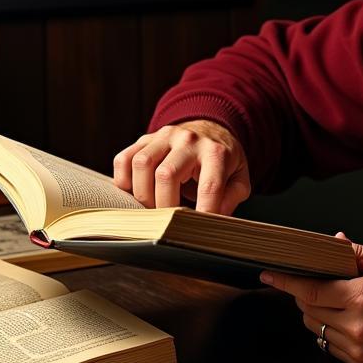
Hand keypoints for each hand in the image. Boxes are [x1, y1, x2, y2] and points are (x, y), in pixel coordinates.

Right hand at [113, 121, 250, 213]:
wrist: (210, 129)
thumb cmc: (223, 160)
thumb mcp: (239, 176)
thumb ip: (232, 197)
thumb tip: (213, 216)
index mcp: (216, 152)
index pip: (209, 186)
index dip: (203, 212)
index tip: (197, 232)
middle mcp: (188, 141)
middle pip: (166, 175)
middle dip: (164, 206)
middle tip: (168, 222)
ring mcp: (164, 137)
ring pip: (141, 164)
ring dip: (142, 194)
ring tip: (153, 208)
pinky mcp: (145, 139)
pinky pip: (123, 159)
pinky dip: (123, 181)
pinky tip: (136, 192)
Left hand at [260, 236, 362, 362]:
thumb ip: (359, 253)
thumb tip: (333, 242)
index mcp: (362, 297)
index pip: (310, 290)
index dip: (286, 281)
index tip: (268, 273)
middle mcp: (357, 326)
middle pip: (308, 310)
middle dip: (306, 294)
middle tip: (317, 282)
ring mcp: (359, 349)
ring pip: (315, 329)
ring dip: (317, 313)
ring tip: (340, 301)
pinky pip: (329, 346)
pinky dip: (330, 331)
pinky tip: (348, 320)